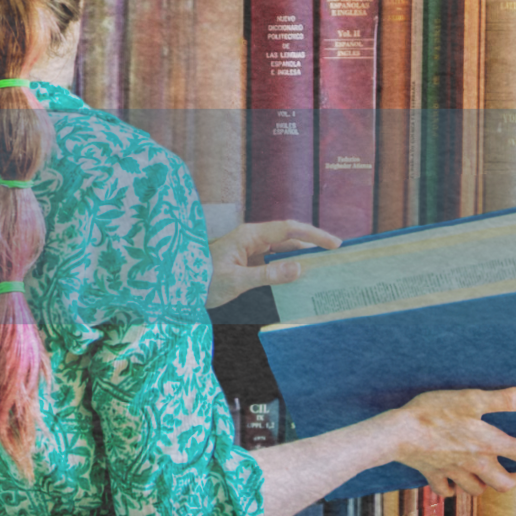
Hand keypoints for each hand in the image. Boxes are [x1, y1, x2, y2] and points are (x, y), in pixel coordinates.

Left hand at [204, 219, 340, 309]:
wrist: (179, 286)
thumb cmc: (202, 280)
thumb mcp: (236, 280)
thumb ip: (268, 275)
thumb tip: (299, 269)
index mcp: (249, 235)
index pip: (288, 229)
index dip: (313, 235)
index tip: (334, 243)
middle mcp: (252, 239)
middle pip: (289, 238)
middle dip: (312, 245)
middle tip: (336, 256)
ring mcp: (250, 250)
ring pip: (282, 251)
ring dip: (301, 258)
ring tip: (324, 268)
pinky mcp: (247, 262)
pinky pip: (273, 262)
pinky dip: (288, 268)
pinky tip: (300, 278)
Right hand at [387, 387, 515, 496]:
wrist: (396, 433)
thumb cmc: (434, 412)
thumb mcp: (471, 399)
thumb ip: (505, 400)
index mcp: (488, 444)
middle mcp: (476, 463)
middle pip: (505, 484)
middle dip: (513, 481)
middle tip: (515, 472)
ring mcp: (454, 472)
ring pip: (477, 490)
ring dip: (484, 484)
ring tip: (482, 472)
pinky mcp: (433, 474)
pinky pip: (448, 490)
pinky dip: (453, 488)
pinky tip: (451, 478)